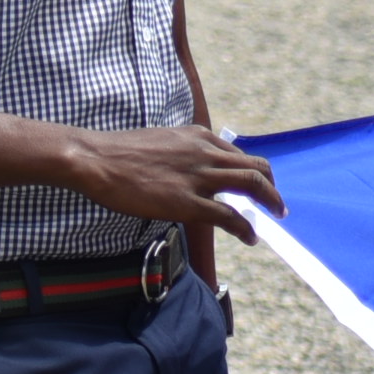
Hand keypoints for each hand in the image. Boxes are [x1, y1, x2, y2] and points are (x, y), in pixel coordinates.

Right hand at [58, 124, 283, 235]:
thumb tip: (189, 168)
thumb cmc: (119, 153)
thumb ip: (182, 152)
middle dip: (271, 185)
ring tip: (277, 215)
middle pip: (255, 166)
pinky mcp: (187, 202)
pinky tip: (251, 237)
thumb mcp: (160, 141)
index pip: (238, 153)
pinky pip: (229, 216)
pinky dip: (246, 227)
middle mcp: (204, 152)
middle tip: (277, 202)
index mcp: (197, 136)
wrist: (96, 159)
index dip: (253, 170)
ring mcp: (198, 176)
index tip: (258, 183)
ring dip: (270, 201)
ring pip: (251, 184)